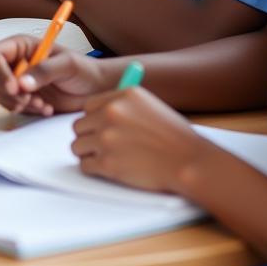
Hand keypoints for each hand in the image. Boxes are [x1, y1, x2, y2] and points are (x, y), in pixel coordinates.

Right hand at [0, 38, 119, 114]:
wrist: (95, 90)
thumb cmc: (84, 70)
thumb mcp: (68, 65)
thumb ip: (44, 71)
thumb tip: (21, 83)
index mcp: (21, 46)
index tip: (13, 88)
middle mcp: (15, 62)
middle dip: (7, 93)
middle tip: (29, 100)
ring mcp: (17, 81)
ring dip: (18, 104)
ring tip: (43, 104)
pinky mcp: (22, 98)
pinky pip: (12, 107)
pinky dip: (26, 111)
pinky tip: (46, 108)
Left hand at [71, 86, 212, 192]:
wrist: (189, 161)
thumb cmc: (174, 137)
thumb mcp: (149, 106)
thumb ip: (122, 105)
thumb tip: (97, 112)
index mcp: (123, 96)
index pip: (88, 106)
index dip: (94, 120)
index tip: (102, 129)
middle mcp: (111, 112)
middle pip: (79, 126)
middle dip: (89, 137)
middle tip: (103, 147)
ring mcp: (107, 138)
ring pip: (77, 146)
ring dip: (89, 154)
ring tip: (107, 158)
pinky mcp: (107, 163)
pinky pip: (84, 165)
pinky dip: (94, 169)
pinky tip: (109, 169)